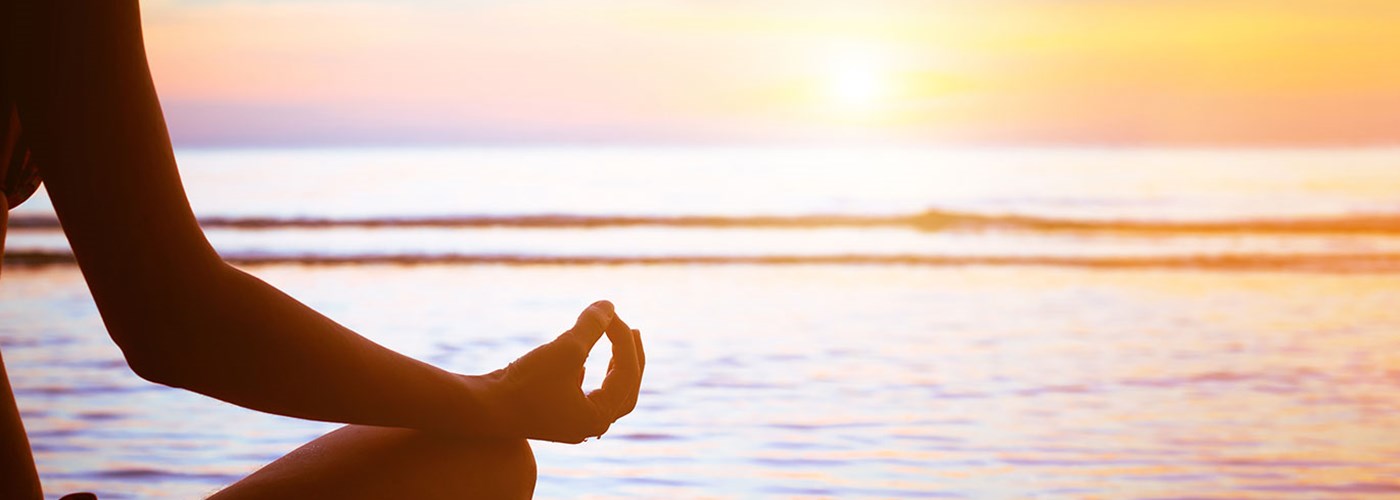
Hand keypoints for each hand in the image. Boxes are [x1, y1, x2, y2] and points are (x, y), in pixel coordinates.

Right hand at [468, 300, 644, 442]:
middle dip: (630, 358)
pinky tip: (581, 362)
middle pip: (624, 390)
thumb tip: (608, 305)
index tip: (611, 312)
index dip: (622, 339)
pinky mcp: (550, 414)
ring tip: (615, 339)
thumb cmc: (523, 383)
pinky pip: (580, 395)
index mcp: (597, 418)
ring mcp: (569, 422)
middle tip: (632, 330)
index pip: (625, 373)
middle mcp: (587, 426)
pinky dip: (587, 375)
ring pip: (604, 392)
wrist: (478, 409)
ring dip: (612, 366)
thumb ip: (591, 327)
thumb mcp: (564, 350)